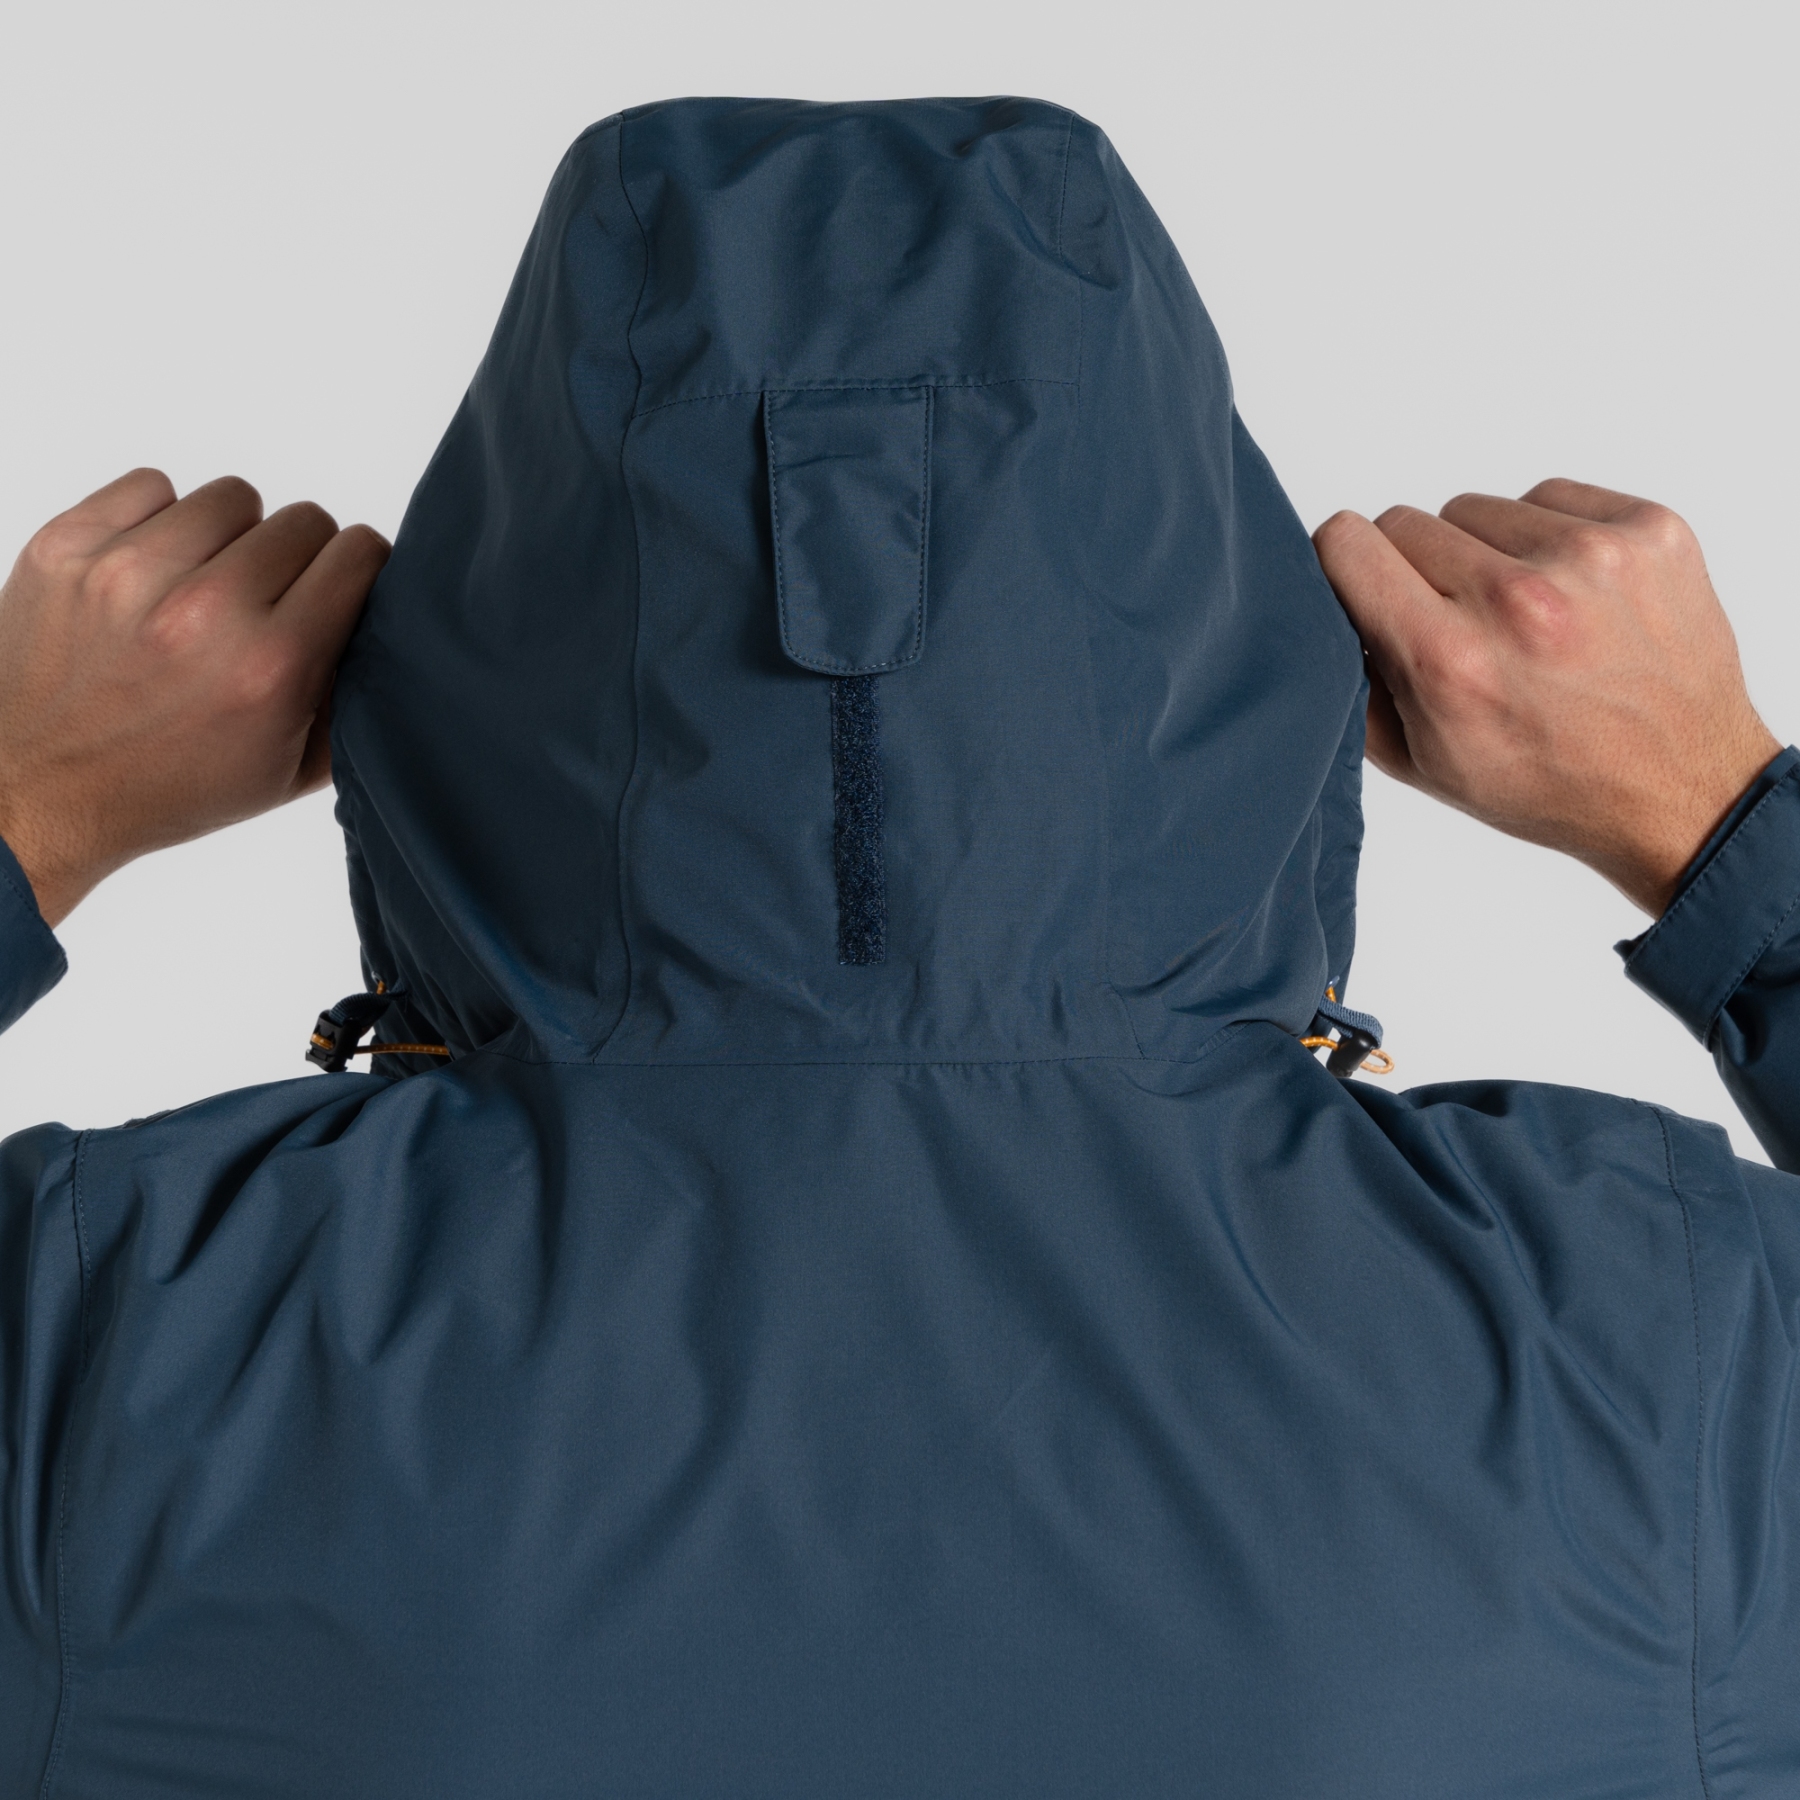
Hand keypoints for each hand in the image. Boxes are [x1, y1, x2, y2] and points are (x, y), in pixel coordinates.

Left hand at [0, 469, 387, 926]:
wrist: (35, 794)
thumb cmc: (168, 787)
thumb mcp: (291, 771)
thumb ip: (354, 695)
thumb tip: (389, 625)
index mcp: (273, 667)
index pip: (360, 553)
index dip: (361, 570)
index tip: (342, 591)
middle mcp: (206, 612)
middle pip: (303, 519)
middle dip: (300, 559)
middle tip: (269, 604)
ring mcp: (129, 572)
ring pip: (231, 497)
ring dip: (232, 536)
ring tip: (206, 587)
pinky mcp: (67, 547)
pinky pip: (151, 486)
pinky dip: (161, 520)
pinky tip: (154, 574)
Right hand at [1313, 479, 1779, 916]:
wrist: (1682, 791)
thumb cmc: (1549, 782)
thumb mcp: (1420, 760)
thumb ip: (1353, 678)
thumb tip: (1323, 604)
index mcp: (1449, 660)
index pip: (1345, 541)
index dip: (1342, 566)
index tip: (1361, 591)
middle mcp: (1519, 600)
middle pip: (1405, 521)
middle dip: (1413, 570)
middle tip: (1451, 624)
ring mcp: (1592, 558)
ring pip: (1475, 508)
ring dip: (1481, 552)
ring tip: (1518, 617)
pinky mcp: (1650, 530)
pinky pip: (1548, 496)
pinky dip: (1545, 537)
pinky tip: (1568, 597)